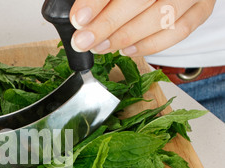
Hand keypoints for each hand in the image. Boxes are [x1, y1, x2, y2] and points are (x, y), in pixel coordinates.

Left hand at [70, 0, 216, 55]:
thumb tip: (81, 17)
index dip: (97, 2)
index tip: (79, 19)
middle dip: (107, 25)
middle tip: (84, 41)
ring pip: (161, 17)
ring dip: (126, 37)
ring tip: (101, 47)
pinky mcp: (202, 8)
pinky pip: (178, 31)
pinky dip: (149, 45)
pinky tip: (126, 49)